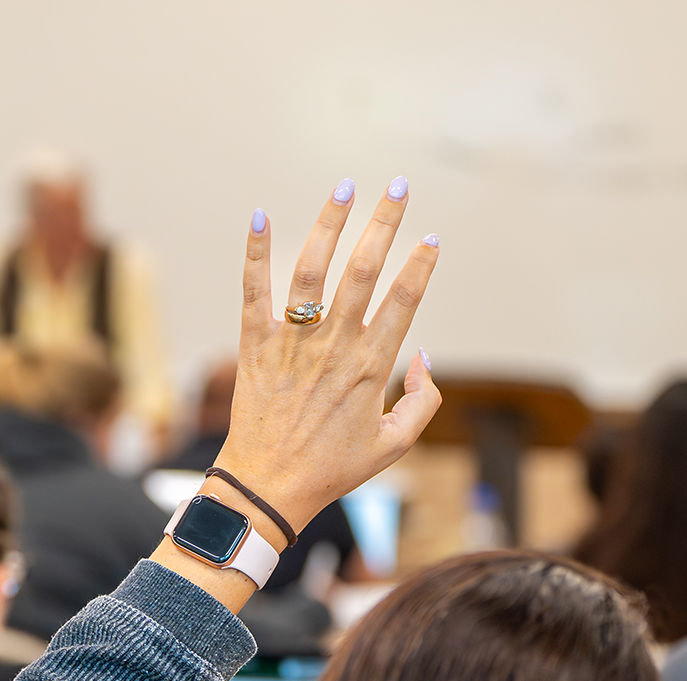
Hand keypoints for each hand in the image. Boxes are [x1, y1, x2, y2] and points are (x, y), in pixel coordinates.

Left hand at [215, 177, 442, 533]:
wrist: (268, 487)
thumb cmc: (332, 469)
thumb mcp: (394, 446)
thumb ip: (422, 400)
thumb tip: (424, 357)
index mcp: (371, 367)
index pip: (403, 301)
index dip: (421, 266)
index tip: (431, 239)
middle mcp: (333, 347)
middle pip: (364, 270)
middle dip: (385, 223)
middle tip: (399, 187)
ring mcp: (292, 343)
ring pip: (313, 269)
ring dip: (330, 223)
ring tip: (346, 187)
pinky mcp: (255, 345)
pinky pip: (254, 291)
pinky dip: (256, 252)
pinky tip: (261, 215)